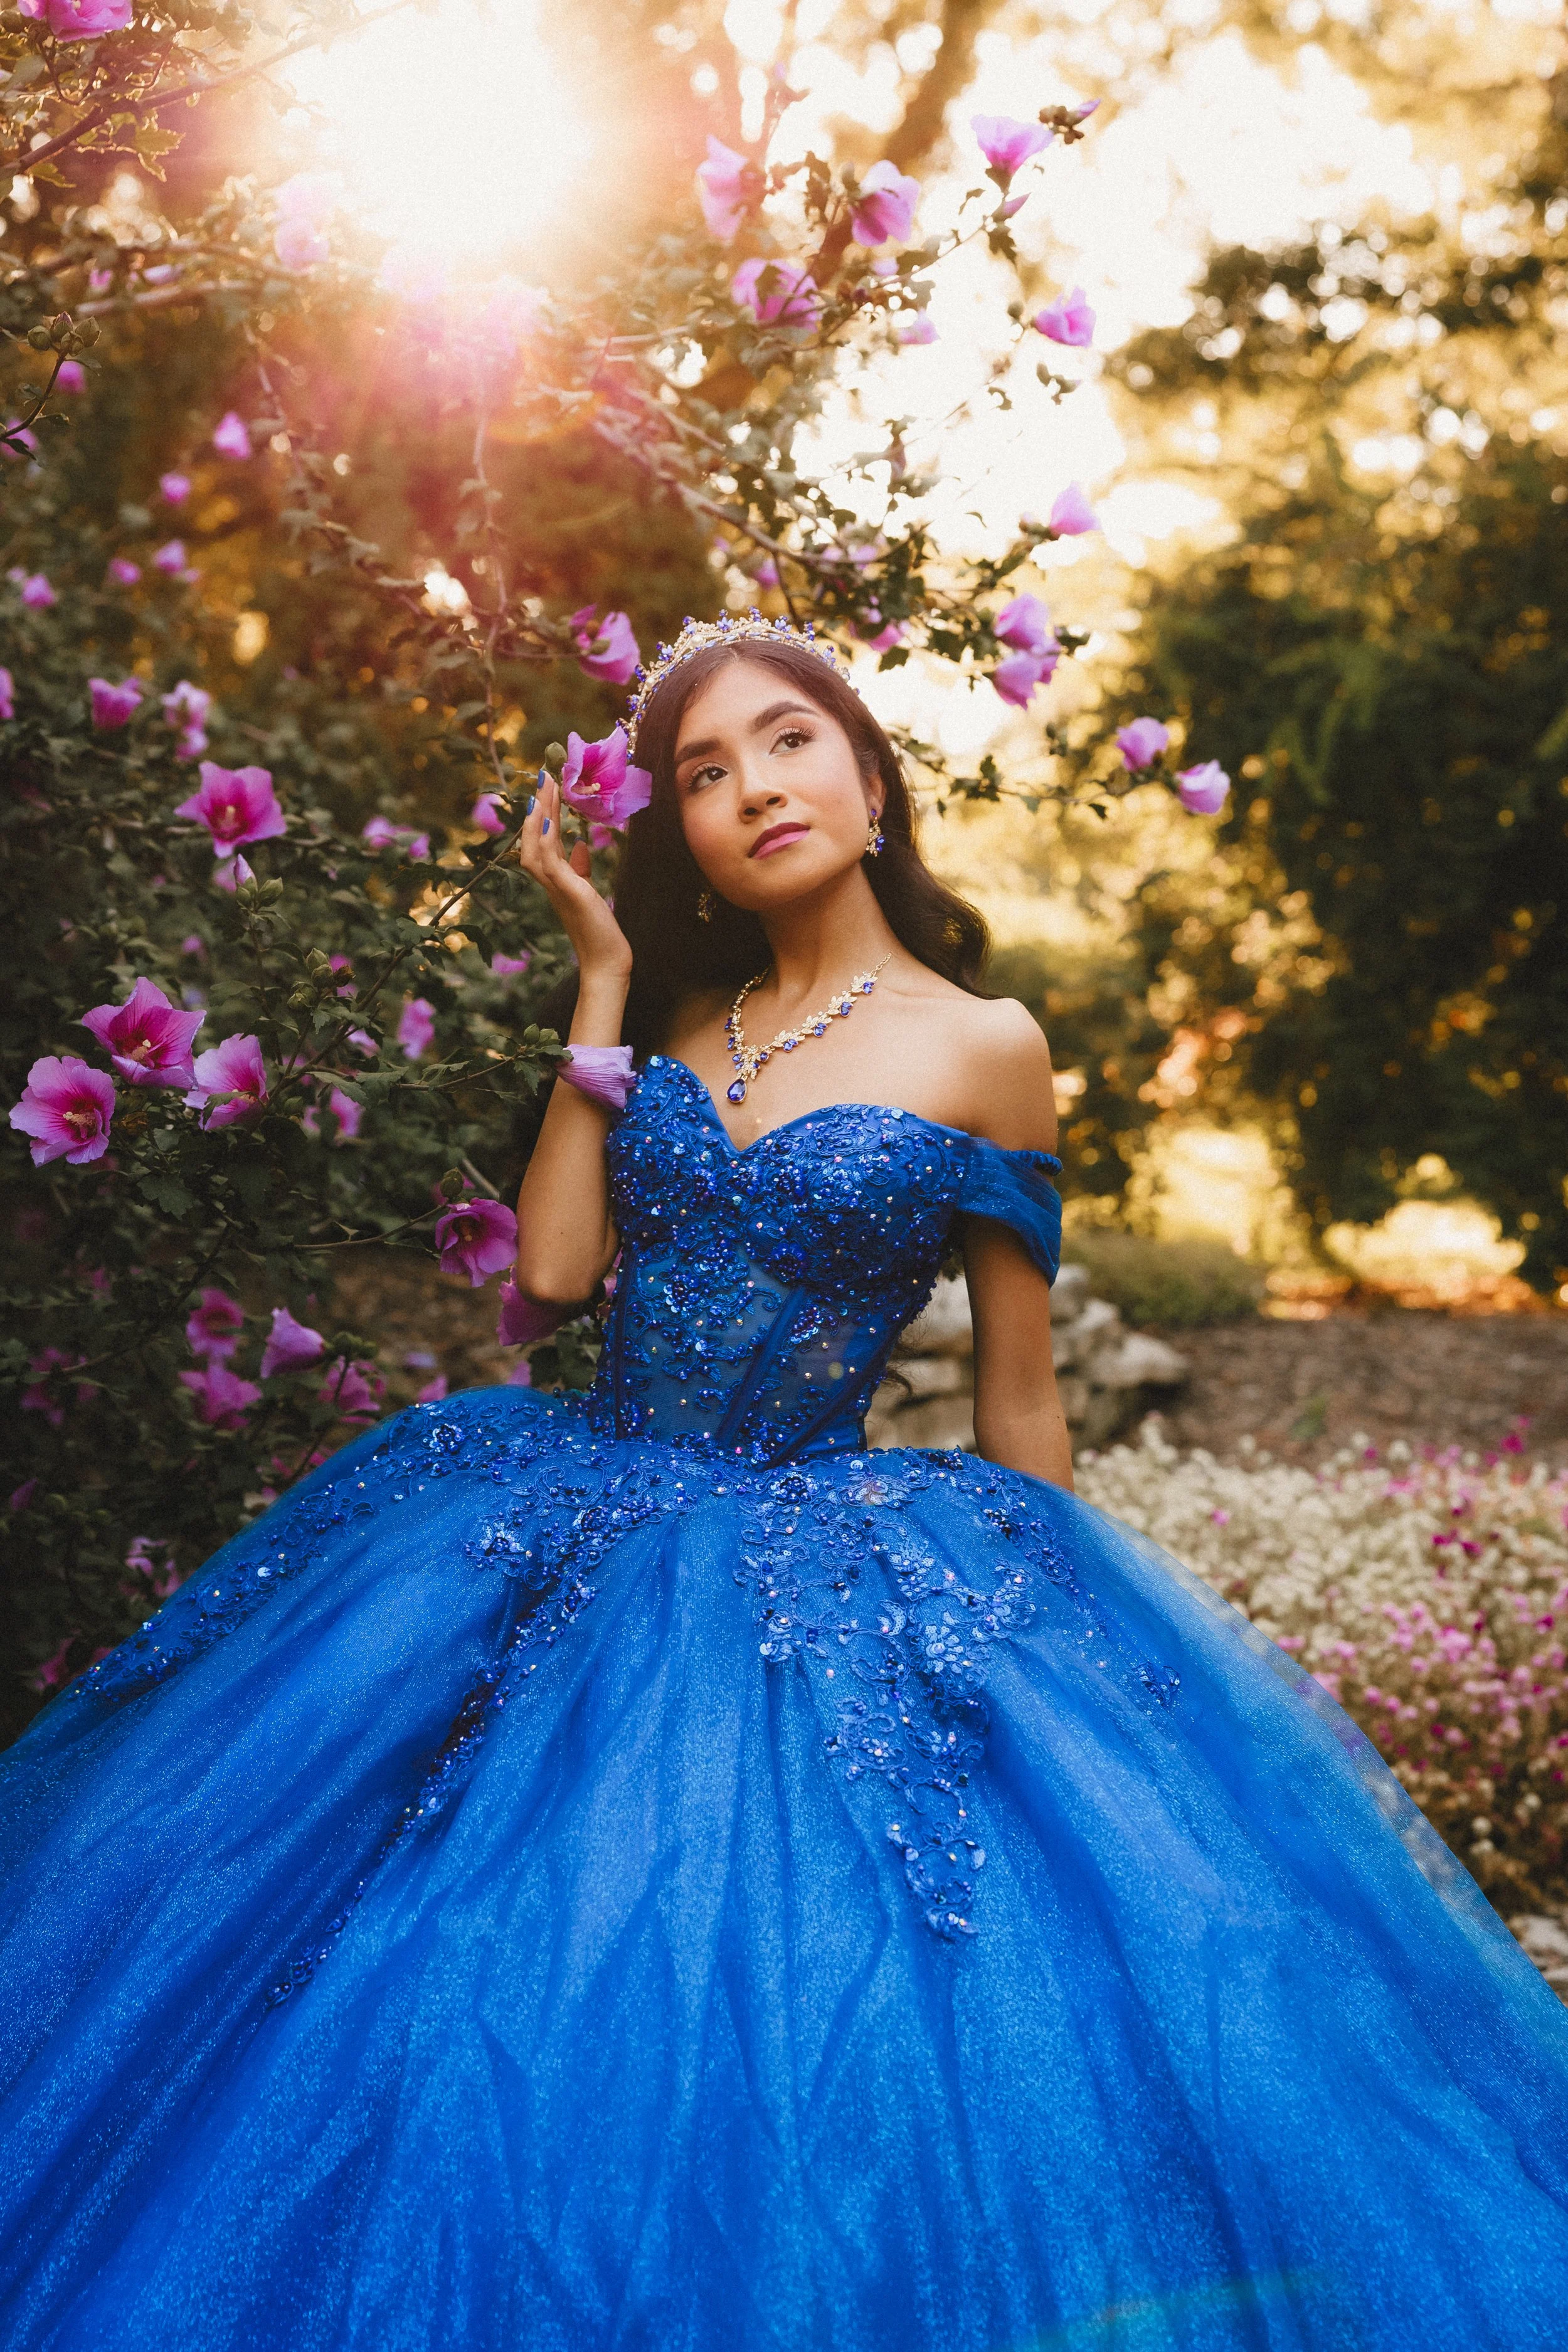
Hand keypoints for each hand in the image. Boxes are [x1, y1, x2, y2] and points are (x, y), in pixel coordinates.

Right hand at [514, 773, 631, 985]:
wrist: (606, 961)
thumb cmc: (600, 931)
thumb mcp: (589, 893)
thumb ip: (580, 870)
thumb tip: (577, 848)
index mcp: (556, 879)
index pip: (545, 840)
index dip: (543, 814)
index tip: (547, 787)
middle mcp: (551, 882)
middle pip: (533, 838)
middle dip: (537, 807)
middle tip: (543, 775)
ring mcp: (556, 887)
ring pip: (535, 846)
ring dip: (537, 817)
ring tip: (544, 788)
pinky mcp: (567, 893)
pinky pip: (548, 862)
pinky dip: (544, 839)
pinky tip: (547, 819)